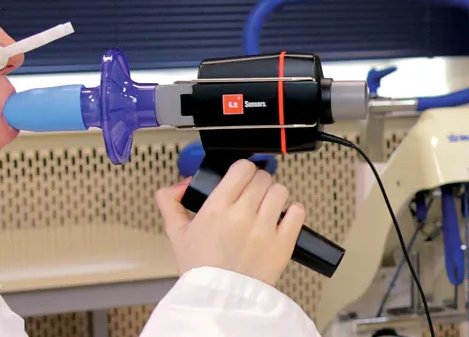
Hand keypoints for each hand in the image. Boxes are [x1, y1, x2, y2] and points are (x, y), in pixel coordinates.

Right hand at [154, 160, 306, 285]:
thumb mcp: (177, 234)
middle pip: (262, 178)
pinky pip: (297, 212)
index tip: (242, 177)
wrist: (219, 300)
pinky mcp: (283, 244)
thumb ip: (171, 203)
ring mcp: (265, 229)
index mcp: (217, 209)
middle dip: (258, 184)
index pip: (241, 168)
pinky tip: (282, 219)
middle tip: (253, 196)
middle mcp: (242, 216)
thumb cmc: (201, 270)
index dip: (243, 169)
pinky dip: (293, 212)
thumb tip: (181, 185)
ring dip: (274, 196)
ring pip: (280, 191)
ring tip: (267, 207)